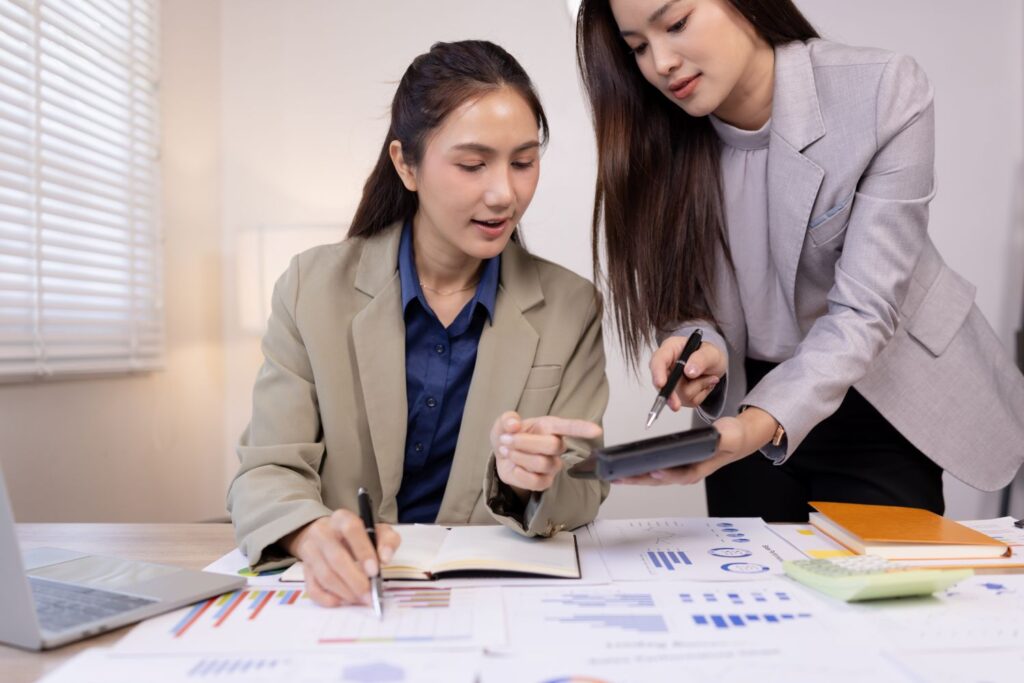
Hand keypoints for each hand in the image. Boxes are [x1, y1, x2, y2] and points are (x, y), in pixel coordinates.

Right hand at [282, 509, 400, 607]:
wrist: (327, 535)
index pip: (351, 530)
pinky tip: (343, 601)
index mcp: (342, 518)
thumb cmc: (357, 536)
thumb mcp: (377, 531)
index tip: (374, 571)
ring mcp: (310, 551)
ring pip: (325, 575)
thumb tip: (385, 558)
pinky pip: (313, 588)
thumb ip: (387, 541)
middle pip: (336, 558)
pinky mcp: (305, 569)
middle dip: (355, 580)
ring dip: (345, 592)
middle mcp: (322, 532)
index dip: (363, 551)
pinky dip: (328, 599)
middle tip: (369, 595)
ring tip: (361, 599)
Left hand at [491, 410, 602, 493]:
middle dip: (524, 442)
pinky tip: (514, 467)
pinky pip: (535, 481)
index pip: (570, 427)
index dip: (583, 429)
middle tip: (506, 439)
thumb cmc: (509, 434)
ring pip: (541, 463)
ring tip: (508, 451)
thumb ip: (508, 419)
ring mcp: (552, 466)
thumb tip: (514, 424)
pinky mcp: (544, 482)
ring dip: (518, 456)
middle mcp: (556, 446)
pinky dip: (519, 473)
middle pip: (552, 445)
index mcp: (550, 427)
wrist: (501, 453)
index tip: (597, 431)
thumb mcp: (504, 422)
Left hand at [615, 408, 778, 485]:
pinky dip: (639, 469)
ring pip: (654, 477)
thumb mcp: (731, 435)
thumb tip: (714, 440)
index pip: (682, 475)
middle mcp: (687, 472)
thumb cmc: (732, 437)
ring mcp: (679, 470)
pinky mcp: (673, 464)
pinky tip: (623, 467)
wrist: (736, 438)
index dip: (668, 475)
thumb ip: (723, 439)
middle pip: (661, 479)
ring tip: (613, 475)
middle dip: (639, 479)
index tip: (652, 471)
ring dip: (634, 477)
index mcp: (701, 468)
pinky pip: (653, 469)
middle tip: (618, 477)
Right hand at [650, 337, 726, 409]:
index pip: (658, 360)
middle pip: (662, 384)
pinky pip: (689, 401)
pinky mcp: (678, 395)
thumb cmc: (709, 355)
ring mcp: (672, 382)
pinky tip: (705, 384)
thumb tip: (689, 371)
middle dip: (671, 395)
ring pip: (680, 395)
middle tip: (676, 405)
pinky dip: (701, 394)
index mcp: (670, 350)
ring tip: (709, 378)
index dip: (657, 372)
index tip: (661, 383)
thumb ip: (701, 358)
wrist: (715, 366)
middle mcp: (667, 367)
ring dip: (699, 388)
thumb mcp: (710, 352)